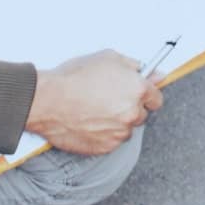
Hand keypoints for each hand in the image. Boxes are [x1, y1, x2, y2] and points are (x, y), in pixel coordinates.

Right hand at [24, 51, 164, 155]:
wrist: (48, 100)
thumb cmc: (73, 78)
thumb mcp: (107, 57)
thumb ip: (133, 66)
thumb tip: (153, 73)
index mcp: (136, 89)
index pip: (156, 98)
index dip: (147, 95)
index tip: (139, 95)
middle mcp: (132, 113)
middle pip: (141, 114)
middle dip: (129, 108)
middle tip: (108, 99)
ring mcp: (119, 132)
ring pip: (125, 129)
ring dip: (116, 122)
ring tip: (94, 110)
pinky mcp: (105, 147)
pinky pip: (111, 141)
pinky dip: (103, 134)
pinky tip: (88, 121)